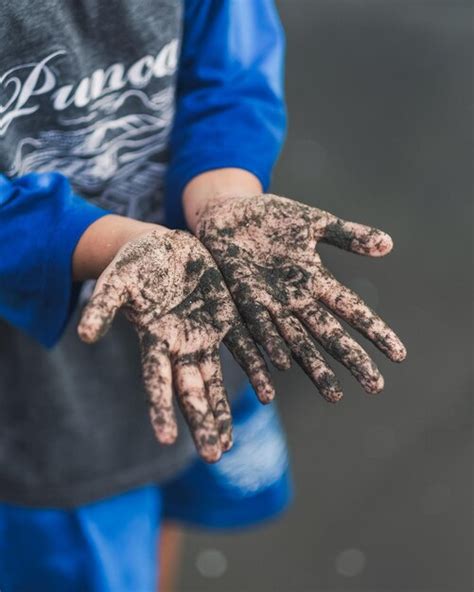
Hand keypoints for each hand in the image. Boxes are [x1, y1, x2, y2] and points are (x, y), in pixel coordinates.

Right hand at [77, 229, 273, 461]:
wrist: (163, 247)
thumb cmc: (134, 265)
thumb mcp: (117, 283)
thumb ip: (103, 308)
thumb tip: (84, 336)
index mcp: (154, 339)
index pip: (157, 381)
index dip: (160, 408)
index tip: (166, 439)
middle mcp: (181, 346)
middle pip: (192, 390)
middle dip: (202, 422)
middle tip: (213, 456)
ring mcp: (205, 334)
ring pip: (216, 379)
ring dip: (225, 408)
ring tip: (231, 442)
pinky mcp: (226, 317)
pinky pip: (243, 346)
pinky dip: (255, 367)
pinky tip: (267, 392)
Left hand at [196, 194, 406, 401]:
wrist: (227, 212)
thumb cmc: (271, 218)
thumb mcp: (313, 222)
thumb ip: (347, 235)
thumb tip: (389, 244)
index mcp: (314, 280)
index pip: (351, 309)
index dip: (374, 330)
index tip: (400, 354)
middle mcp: (295, 298)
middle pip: (328, 332)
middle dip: (351, 358)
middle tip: (375, 386)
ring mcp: (268, 301)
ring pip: (296, 340)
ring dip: (314, 367)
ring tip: (333, 393)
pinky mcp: (241, 297)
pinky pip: (257, 326)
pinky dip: (269, 344)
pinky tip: (282, 364)